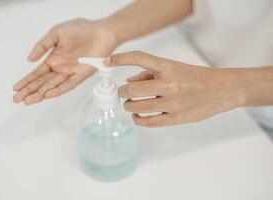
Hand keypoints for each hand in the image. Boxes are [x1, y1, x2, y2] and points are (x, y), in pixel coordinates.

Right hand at [13, 19, 117, 104]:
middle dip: (30, 91)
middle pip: (43, 82)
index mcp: (54, 59)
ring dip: (41, 93)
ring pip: (53, 85)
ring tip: (29, 100)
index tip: (16, 88)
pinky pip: (69, 84)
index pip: (37, 73)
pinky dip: (59, 89)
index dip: (27, 81)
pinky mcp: (82, 74)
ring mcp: (71, 72)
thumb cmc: (81, 30)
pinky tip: (49, 94)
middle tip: (18, 99)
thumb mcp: (56, 33)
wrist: (101, 31)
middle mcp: (61, 68)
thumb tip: (29, 59)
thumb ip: (42, 46)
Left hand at [104, 51, 245, 126]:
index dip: (119, 58)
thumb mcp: (174, 67)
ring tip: (130, 104)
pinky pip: (148, 122)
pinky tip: (137, 116)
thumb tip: (129, 80)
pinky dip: (137, 120)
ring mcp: (172, 103)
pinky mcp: (176, 118)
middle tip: (122, 93)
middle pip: (131, 89)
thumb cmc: (197, 77)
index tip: (107, 62)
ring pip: (136, 107)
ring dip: (128, 105)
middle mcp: (169, 84)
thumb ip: (150, 72)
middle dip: (122, 92)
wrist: (222, 90)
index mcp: (168, 67)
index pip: (138, 58)